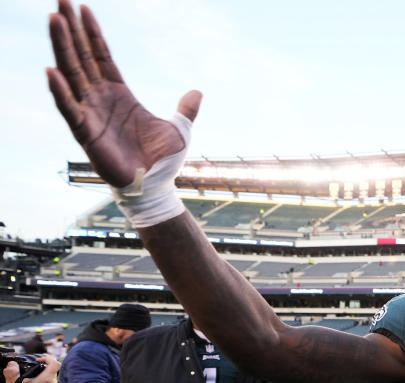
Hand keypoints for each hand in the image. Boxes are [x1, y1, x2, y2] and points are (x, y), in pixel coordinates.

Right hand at [4, 356, 60, 382]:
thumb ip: (11, 371)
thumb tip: (11, 365)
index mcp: (47, 378)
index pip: (55, 363)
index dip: (47, 358)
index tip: (38, 360)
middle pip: (52, 371)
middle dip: (43, 369)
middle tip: (33, 370)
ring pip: (50, 380)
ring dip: (42, 378)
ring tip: (31, 380)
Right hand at [47, 0, 200, 187]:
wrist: (155, 187)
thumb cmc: (162, 161)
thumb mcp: (180, 130)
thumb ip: (186, 109)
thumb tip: (197, 92)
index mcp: (120, 94)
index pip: (101, 56)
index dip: (92, 32)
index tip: (82, 7)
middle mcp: (100, 99)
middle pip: (81, 57)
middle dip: (70, 29)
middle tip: (58, 0)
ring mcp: (91, 114)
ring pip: (71, 75)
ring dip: (61, 47)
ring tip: (53, 20)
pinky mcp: (87, 133)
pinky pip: (70, 109)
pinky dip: (61, 92)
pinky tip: (51, 70)